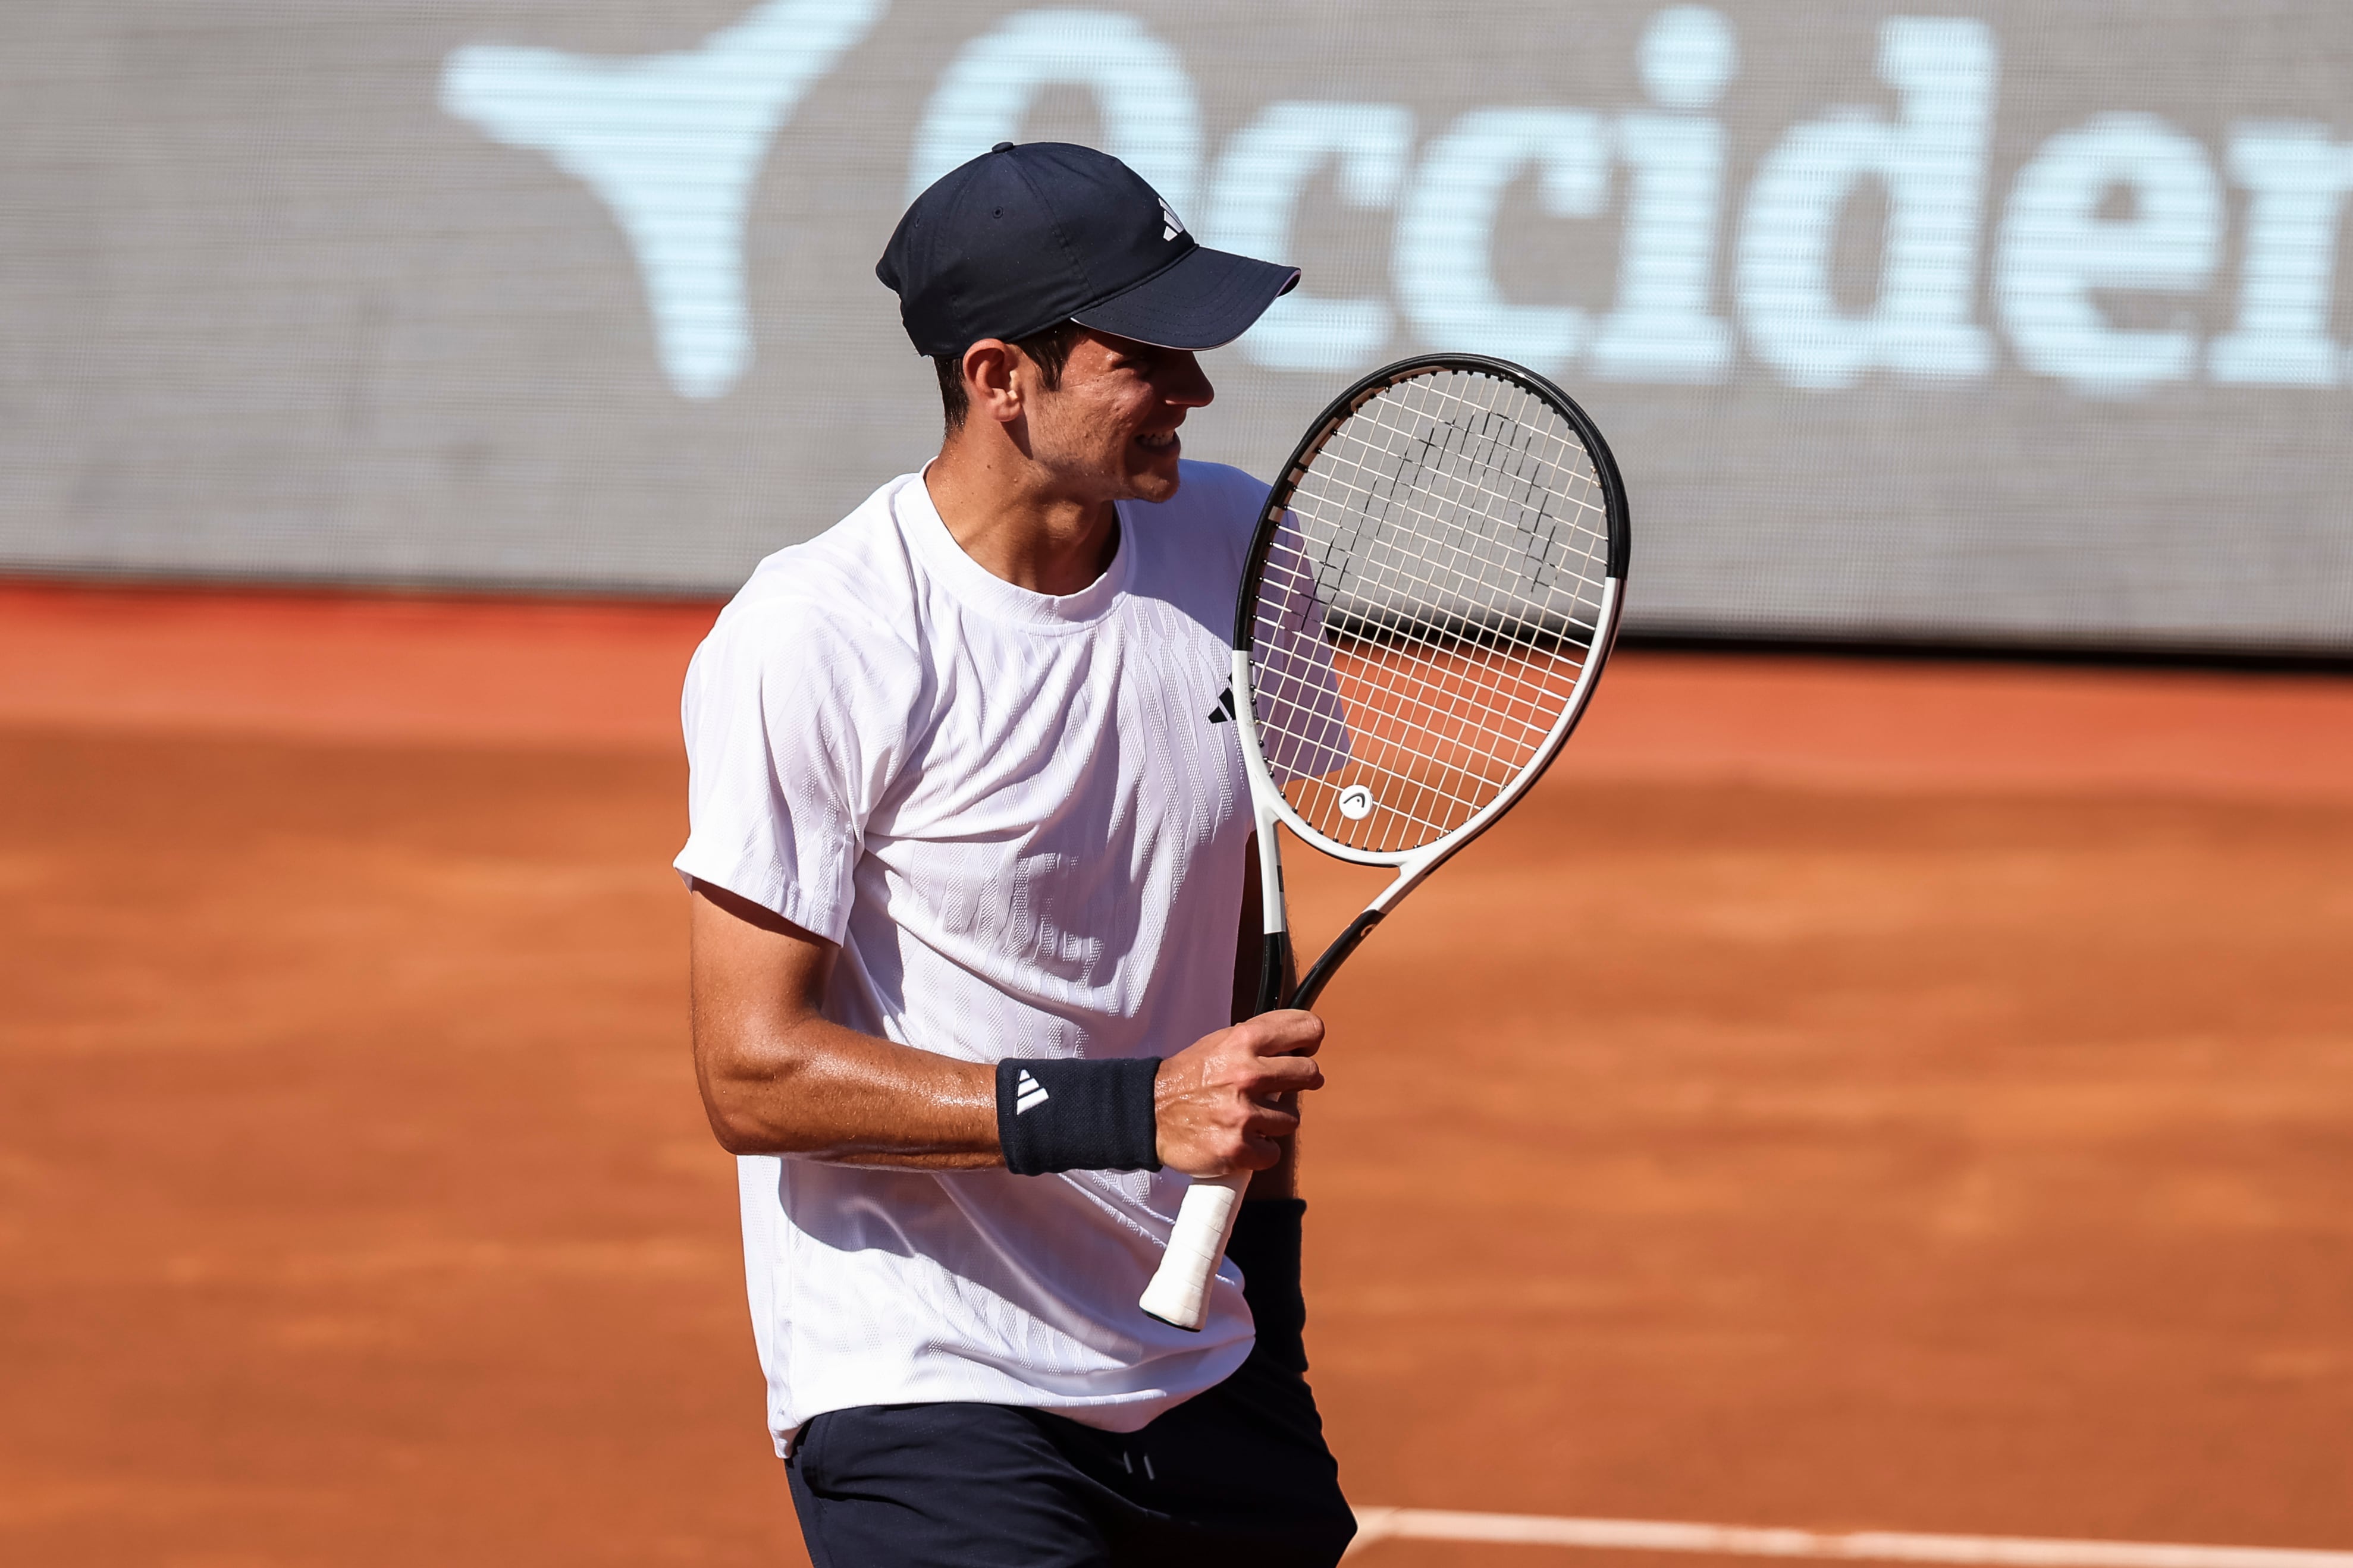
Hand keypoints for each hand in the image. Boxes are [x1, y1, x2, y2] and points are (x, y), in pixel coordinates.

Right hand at [1153, 1010, 1324, 1176]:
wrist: (1148, 1113)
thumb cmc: (1188, 1078)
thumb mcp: (1220, 1043)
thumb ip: (1259, 1042)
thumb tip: (1300, 1046)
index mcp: (1244, 1040)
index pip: (1308, 1029)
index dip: (1309, 1041)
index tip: (1303, 1050)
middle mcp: (1248, 1074)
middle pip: (1309, 1075)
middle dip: (1297, 1083)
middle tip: (1277, 1089)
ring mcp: (1244, 1113)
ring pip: (1291, 1119)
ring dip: (1273, 1121)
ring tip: (1245, 1116)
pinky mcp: (1239, 1148)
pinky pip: (1273, 1152)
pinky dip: (1259, 1150)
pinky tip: (1240, 1140)